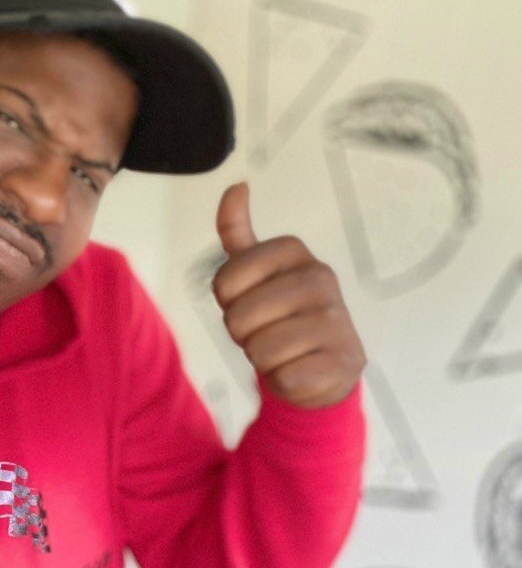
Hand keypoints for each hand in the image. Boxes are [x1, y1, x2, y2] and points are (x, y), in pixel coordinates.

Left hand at [212, 182, 365, 407]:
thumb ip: (238, 233)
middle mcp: (320, 279)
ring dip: (263, 359)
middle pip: (238, 318)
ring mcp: (336, 319)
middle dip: (243, 334)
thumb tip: (236, 186)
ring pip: (260, 350)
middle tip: (268, 331)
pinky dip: (284, 381)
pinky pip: (284, 377)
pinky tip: (302, 369)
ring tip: (286, 350)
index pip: (224, 281)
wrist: (324, 368)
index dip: (228, 302)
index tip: (251, 302)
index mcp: (294, 253)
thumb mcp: (258, 272)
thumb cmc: (282, 316)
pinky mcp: (344, 360)